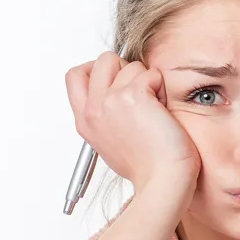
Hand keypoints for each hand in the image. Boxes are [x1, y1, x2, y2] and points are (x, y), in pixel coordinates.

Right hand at [65, 51, 200, 194]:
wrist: (163, 179)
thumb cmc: (146, 166)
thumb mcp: (110, 141)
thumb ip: (105, 115)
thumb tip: (115, 90)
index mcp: (85, 120)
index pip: (76, 75)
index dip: (97, 70)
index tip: (116, 81)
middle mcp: (93, 109)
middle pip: (104, 60)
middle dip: (126, 69)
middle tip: (140, 95)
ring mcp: (110, 101)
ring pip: (131, 65)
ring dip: (148, 82)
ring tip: (154, 109)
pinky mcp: (133, 96)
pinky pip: (151, 73)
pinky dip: (161, 87)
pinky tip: (162, 110)